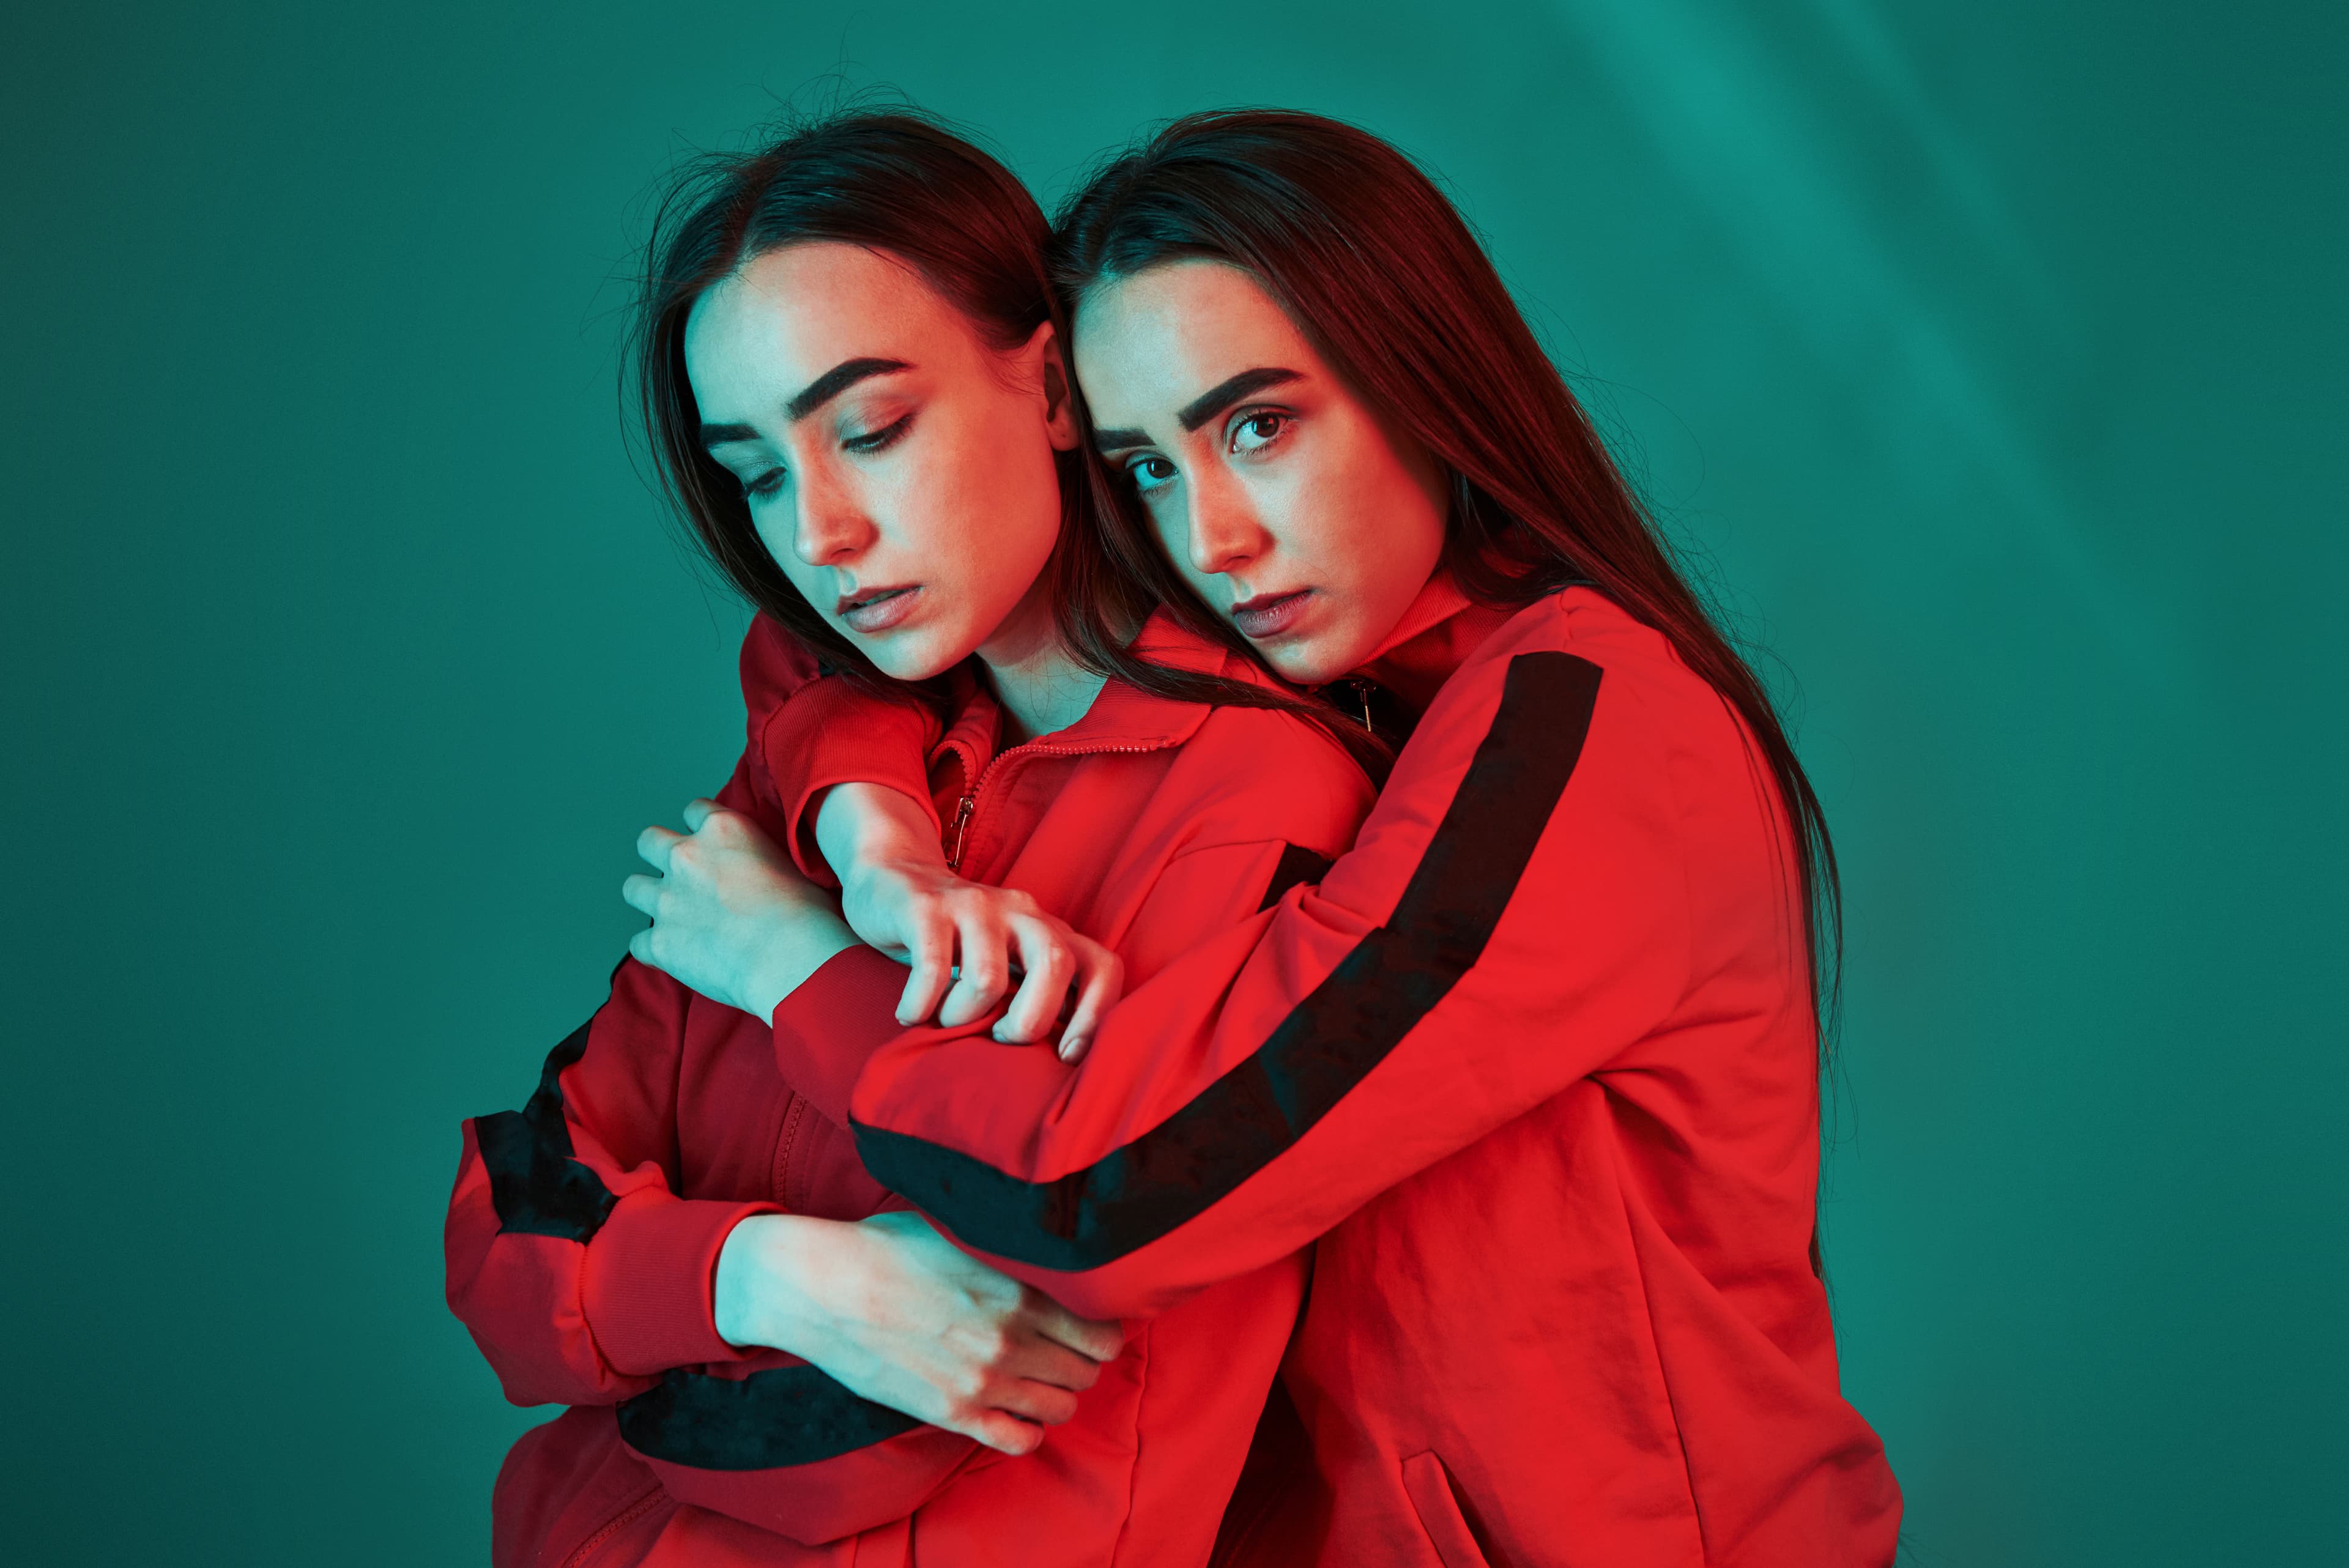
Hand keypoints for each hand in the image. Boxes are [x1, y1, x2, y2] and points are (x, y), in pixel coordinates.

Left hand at [623, 799, 855, 1019]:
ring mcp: (667, 901)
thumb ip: (760, 857)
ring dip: (649, 898)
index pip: (694, 810)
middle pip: (649, 841)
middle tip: (681, 875)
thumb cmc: (807, 914)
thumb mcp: (790, 863)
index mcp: (722, 830)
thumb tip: (762, 870)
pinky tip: (676, 956)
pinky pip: (639, 944)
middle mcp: (686, 858)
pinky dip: (655, 950)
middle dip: (659, 854)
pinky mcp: (660, 943)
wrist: (791, 957)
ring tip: (673, 915)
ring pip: (633, 888)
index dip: (699, 826)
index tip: (707, 841)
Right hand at [714, 1211, 1124, 1455]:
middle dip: (1081, 1359)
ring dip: (1058, 1393)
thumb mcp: (962, 1228)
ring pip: (1061, 1408)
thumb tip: (1048, 1235)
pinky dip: (1028, 1430)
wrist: (822, 1286)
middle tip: (1062, 1345)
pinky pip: (1019, 1441)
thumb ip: (1011, 1244)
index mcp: (1021, 1291)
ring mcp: (982, 1383)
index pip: (1104, 1333)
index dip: (1104, 1328)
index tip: (1089, 1320)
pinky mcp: (951, 1413)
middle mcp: (1010, 1341)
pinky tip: (1018, 1410)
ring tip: (1039, 1374)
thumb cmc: (888, 1246)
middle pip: (1086, 1372)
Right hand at [819, 784, 1123, 1058]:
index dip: (1095, 1014)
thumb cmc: (956, 945)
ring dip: (962, 1017)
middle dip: (1029, 1020)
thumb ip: (1033, 999)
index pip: (1102, 966)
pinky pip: (933, 969)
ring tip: (943, 1020)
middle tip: (997, 1039)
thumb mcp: (1005, 967)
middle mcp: (1021, 913)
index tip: (1067, 1056)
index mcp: (1049, 932)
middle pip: (1054, 963)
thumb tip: (1057, 1065)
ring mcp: (975, 906)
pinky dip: (920, 1005)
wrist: (892, 881)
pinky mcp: (926, 907)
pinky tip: (910, 1014)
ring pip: (989, 977)